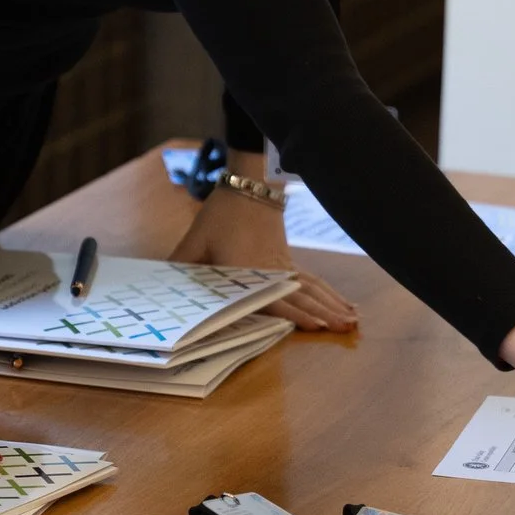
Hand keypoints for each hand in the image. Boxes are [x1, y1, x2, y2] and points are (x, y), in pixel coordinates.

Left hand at [168, 154, 357, 331]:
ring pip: (315, 287)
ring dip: (334, 304)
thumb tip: (161, 292)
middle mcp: (273, 269)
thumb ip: (180, 267)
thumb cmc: (220, 215)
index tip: (315, 325)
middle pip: (304, 294)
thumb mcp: (194, 242)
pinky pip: (314, 279)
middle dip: (325, 312)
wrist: (248, 185)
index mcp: (249, 269)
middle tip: (345, 329)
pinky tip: (346, 303)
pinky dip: (331, 293)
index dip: (295, 313)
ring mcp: (285, 264)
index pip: (274, 296)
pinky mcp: (290, 260)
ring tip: (353, 320)